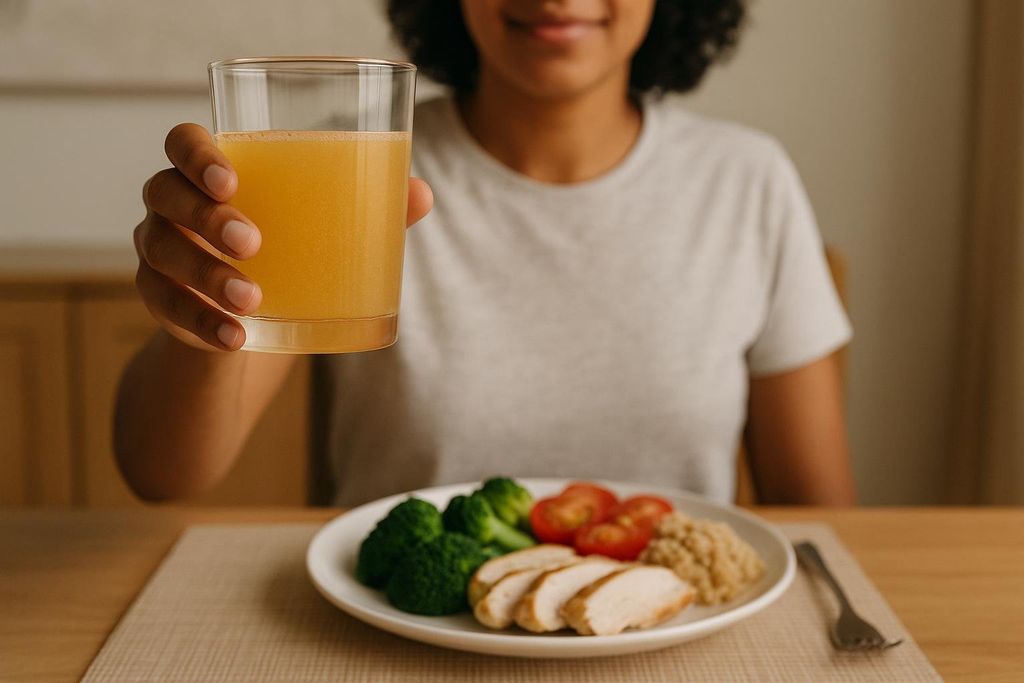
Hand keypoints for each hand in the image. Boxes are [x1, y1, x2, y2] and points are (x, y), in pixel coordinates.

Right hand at [134, 123, 432, 350]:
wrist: (249, 326)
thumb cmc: (290, 255)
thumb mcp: (326, 234)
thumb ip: (369, 210)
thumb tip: (420, 193)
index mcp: (214, 174)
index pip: (183, 143)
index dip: (196, 154)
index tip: (231, 181)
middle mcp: (174, 204)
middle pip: (165, 193)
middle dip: (206, 217)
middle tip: (252, 243)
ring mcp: (160, 251)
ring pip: (162, 251)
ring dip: (206, 276)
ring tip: (251, 300)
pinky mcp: (160, 299)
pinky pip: (165, 307)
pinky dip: (201, 324)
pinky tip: (234, 338)